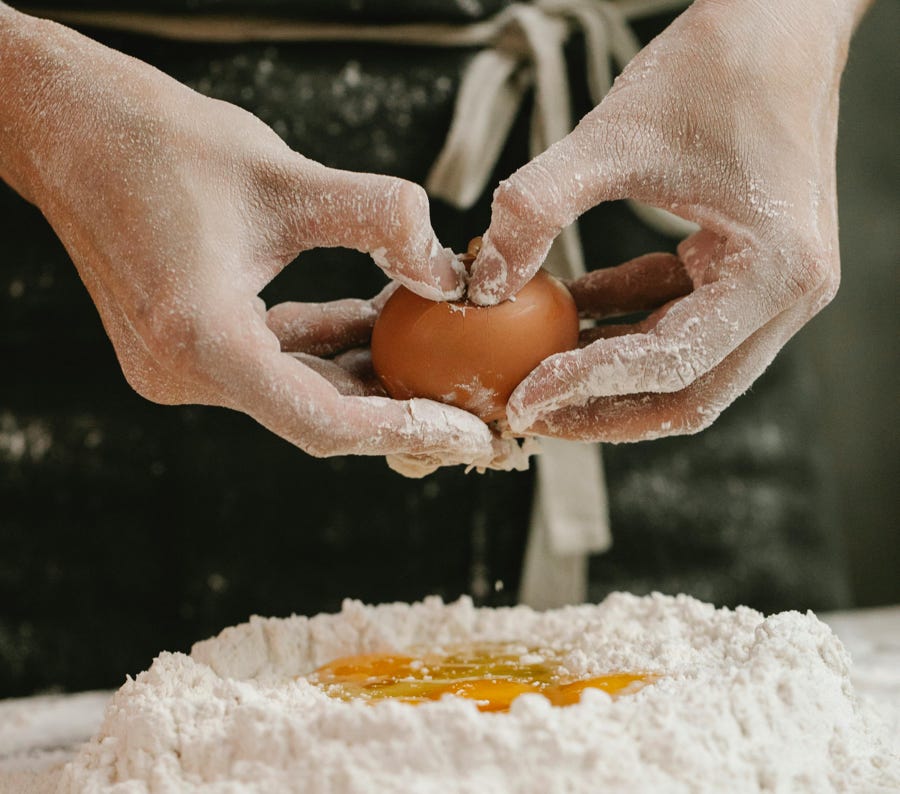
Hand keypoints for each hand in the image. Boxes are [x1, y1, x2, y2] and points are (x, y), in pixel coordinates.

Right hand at [0, 9, 510, 467]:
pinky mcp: (186, 345)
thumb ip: (378, 218)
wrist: (71, 127)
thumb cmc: (159, 142)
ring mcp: (179, 366)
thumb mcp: (283, 175)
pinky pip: (276, 361)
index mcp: (200, 342)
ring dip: (368, 375)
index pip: (324, 423)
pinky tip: (379, 320)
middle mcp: (182, 373)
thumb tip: (449, 268)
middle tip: (476, 410)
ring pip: (299, 390)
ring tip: (442, 359)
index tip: (472, 433)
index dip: (407, 430)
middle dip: (401, 412)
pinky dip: (328, 346)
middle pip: (318, 417)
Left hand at [468, 0, 863, 441]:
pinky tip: (566, 312)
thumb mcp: (612, 137)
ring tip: (534, 376)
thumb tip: (481, 282)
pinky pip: (675, 321)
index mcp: (775, 273)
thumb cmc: (714, 67)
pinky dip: (621, 325)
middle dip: (601, 410)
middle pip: (686, 393)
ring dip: (606, 377)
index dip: (587, 386)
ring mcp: (771, 289)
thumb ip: (537, 208)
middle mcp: (788, 297)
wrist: (777, 20)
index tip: (520, 398)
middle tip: (526, 414)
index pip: (670, 362)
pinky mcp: (744, 272)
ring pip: (681, 369)